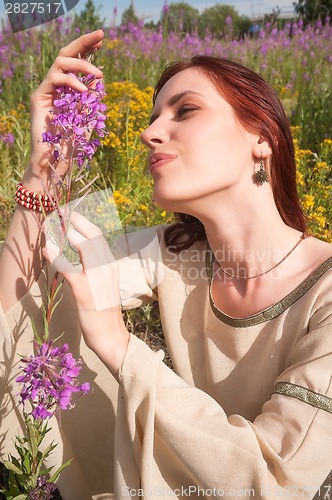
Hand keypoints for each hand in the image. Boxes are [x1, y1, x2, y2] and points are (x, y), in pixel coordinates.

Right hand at [25, 30, 103, 186]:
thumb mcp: (88, 118)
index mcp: (68, 90)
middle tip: (100, 35)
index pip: (77, 63)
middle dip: (84, 42)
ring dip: (82, 64)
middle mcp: (56, 87)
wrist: (56, 162)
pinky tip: (84, 90)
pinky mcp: (38, 97)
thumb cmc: (73, 144)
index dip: (88, 49)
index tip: (103, 40)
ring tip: (98, 73)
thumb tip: (99, 80)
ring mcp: (46, 91)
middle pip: (66, 55)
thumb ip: (91, 100)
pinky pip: (55, 78)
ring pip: (60, 62)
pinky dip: (71, 81)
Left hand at [42, 211, 129, 378]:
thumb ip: (96, 267)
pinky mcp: (85, 291)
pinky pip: (68, 269)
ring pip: (84, 247)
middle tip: (59, 214)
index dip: (82, 222)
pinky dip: (55, 257)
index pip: (98, 236)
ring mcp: (98, 278)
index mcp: (112, 264)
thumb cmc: (105, 311)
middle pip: (93, 235)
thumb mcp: (105, 283)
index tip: (69, 215)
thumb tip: (81, 254)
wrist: (110, 334)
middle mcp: (107, 267)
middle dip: (75, 221)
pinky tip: (46, 250)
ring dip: (67, 234)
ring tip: (53, 228)